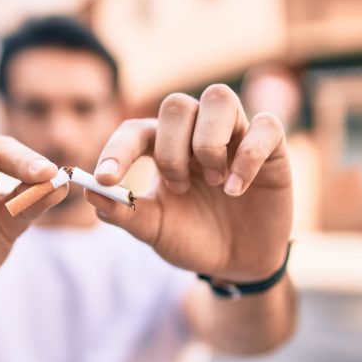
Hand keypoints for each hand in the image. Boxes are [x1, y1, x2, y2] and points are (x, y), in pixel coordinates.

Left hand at [87, 85, 291, 282]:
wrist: (237, 264)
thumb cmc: (192, 238)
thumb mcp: (155, 230)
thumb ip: (124, 212)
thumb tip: (89, 191)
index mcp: (163, 147)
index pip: (134, 130)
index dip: (117, 150)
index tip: (106, 178)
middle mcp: (196, 132)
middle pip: (176, 105)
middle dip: (171, 150)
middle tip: (179, 188)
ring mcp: (235, 135)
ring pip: (219, 98)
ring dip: (208, 143)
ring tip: (214, 184)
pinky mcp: (272, 147)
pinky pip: (265, 125)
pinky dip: (248, 156)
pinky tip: (237, 190)